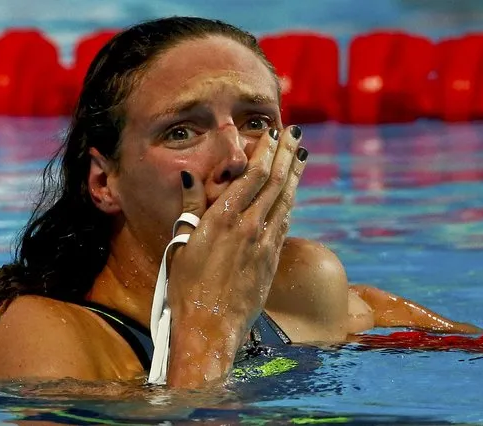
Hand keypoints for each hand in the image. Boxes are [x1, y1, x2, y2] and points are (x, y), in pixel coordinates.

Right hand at [166, 125, 307, 386]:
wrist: (209, 327)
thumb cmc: (186, 288)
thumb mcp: (180, 244)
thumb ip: (190, 208)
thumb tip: (189, 176)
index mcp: (223, 219)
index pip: (252, 176)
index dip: (265, 152)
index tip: (273, 133)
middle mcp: (249, 227)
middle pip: (275, 182)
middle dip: (287, 154)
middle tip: (296, 133)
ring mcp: (264, 244)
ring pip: (285, 200)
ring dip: (294, 175)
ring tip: (301, 155)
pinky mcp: (271, 261)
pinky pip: (284, 223)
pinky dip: (289, 203)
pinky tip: (292, 194)